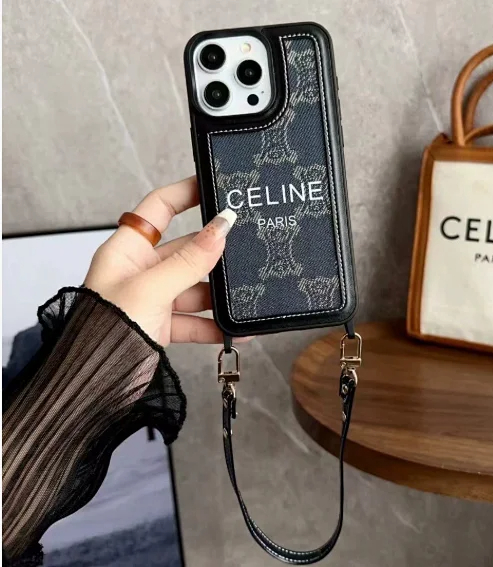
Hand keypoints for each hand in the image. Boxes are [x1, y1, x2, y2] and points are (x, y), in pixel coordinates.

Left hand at [85, 177, 240, 345]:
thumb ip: (190, 260)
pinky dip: (215, 326)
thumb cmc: (104, 330)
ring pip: (195, 288)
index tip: (215, 186)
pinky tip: (236, 330)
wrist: (95, 382)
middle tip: (243, 248)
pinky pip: (195, 320)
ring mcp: (153, 298)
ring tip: (244, 295)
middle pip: (185, 250)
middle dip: (213, 255)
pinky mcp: (163, 325)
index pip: (158, 208)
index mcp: (127, 250)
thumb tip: (222, 227)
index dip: (185, 193)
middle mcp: (140, 270)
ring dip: (218, 296)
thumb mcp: (152, 288)